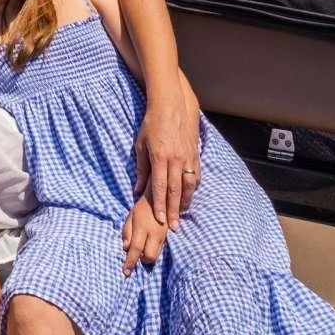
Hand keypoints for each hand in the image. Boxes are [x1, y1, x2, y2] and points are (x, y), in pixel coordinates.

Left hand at [122, 196, 169, 272]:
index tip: (126, 272)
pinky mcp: (168, 236)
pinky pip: (161, 249)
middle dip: (142, 260)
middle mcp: (154, 233)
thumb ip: (127, 231)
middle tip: (136, 253)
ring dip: (148, 256)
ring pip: (156, 254)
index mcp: (142, 227)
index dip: (130, 262)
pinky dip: (154, 250)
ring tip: (142, 247)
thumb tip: (125, 248)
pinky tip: (149, 244)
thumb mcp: (131, 215)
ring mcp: (163, 235)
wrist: (162, 198)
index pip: (135, 249)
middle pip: (149, 257)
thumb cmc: (142, 207)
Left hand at [136, 81, 201, 224]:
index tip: (159, 219)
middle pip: (175, 190)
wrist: (172, 107)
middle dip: (174, 210)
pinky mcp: (195, 155)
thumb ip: (141, 169)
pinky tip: (189, 197)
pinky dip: (193, 189)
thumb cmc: (152, 125)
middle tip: (173, 227)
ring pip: (189, 185)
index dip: (160, 204)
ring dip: (185, 202)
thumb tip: (138, 191)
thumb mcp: (140, 145)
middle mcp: (176, 159)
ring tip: (181, 215)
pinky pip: (196, 176)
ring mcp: (188, 157)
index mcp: (160, 156)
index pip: (160, 186)